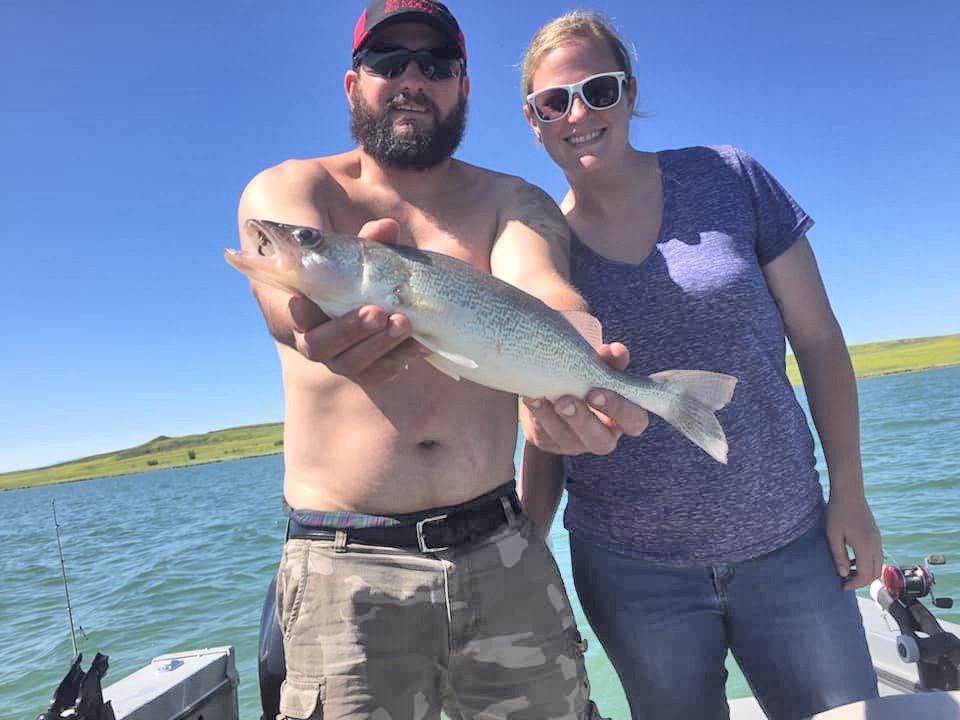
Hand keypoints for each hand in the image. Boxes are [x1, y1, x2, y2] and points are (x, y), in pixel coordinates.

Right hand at [288, 219, 427, 381]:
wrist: (383, 307)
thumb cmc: (360, 276)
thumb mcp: (362, 257)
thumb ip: (369, 243)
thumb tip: (386, 227)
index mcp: (305, 313)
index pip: (295, 316)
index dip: (299, 313)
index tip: (304, 301)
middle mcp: (318, 342)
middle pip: (322, 346)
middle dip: (349, 330)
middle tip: (377, 312)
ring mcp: (343, 361)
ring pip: (354, 363)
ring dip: (379, 344)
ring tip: (404, 322)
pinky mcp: (370, 372)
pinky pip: (383, 372)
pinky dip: (403, 357)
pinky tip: (423, 342)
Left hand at [520, 342, 648, 454]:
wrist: (555, 388)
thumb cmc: (587, 378)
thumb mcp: (600, 369)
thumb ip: (610, 361)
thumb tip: (615, 350)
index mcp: (622, 419)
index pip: (634, 422)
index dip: (619, 410)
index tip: (597, 391)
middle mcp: (602, 437)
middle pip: (602, 442)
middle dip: (584, 421)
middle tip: (568, 400)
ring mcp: (574, 444)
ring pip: (567, 439)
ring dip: (555, 417)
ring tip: (546, 397)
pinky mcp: (550, 443)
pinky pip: (544, 434)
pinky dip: (538, 414)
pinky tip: (532, 397)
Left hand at [825, 492, 882, 590]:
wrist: (849, 493)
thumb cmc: (838, 512)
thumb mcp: (833, 535)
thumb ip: (839, 556)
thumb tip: (843, 574)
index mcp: (866, 546)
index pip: (865, 574)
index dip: (854, 583)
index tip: (842, 585)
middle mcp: (876, 545)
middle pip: (875, 573)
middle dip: (861, 581)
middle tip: (845, 581)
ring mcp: (878, 539)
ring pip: (877, 565)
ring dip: (864, 572)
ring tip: (846, 570)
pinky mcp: (876, 535)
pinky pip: (876, 555)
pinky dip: (866, 562)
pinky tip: (851, 559)